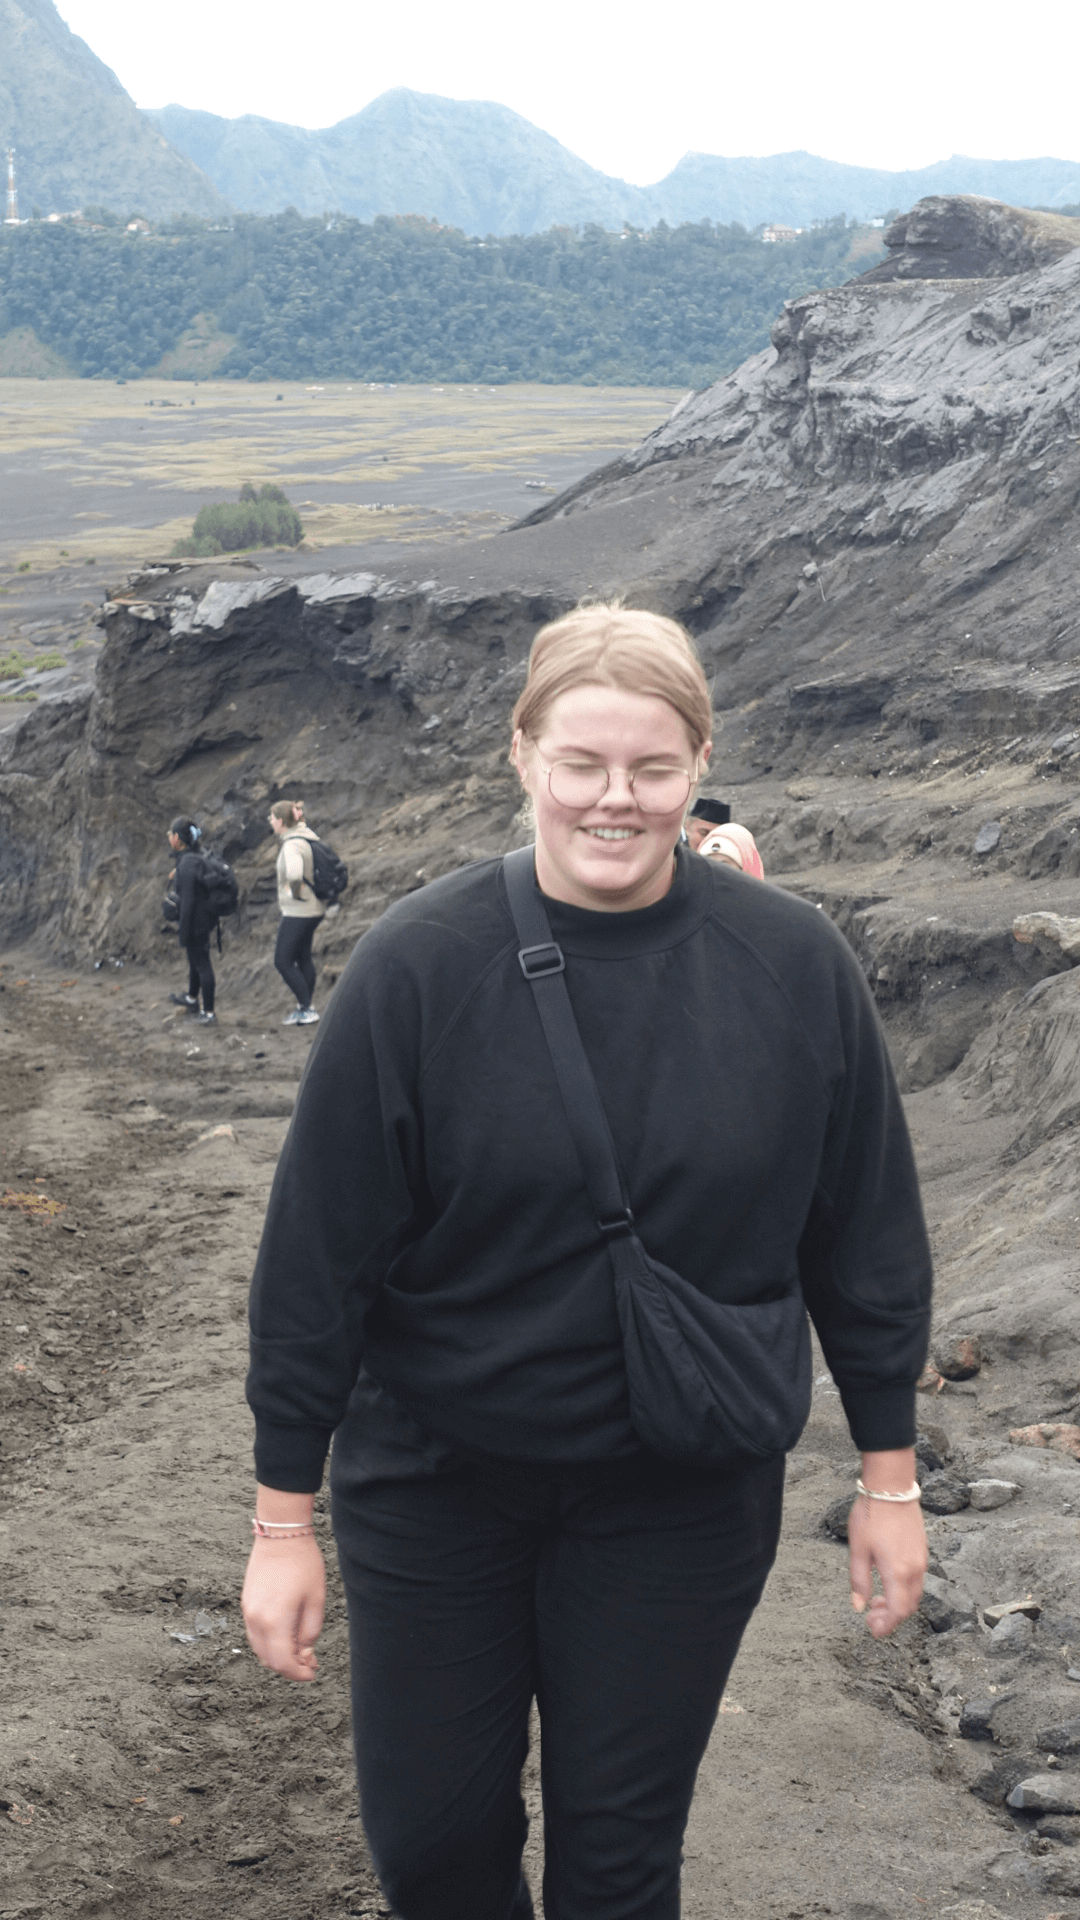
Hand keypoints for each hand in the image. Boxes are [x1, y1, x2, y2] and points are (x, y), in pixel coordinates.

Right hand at [242, 1536, 325, 1680]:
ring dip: (278, 1655)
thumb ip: (309, 1632)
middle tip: (310, 1662)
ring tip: (301, 1649)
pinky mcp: (246, 1603)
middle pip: (269, 1660)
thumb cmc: (303, 1564)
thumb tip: (303, 1653)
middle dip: (289, 1667)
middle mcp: (255, 1620)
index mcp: (274, 1621)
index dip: (298, 1673)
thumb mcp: (315, 1600)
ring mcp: (247, 1612)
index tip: (313, 1673)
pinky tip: (286, 1635)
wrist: (280, 1534)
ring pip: (260, 1649)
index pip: (283, 1662)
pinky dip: (269, 1642)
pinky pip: (255, 1634)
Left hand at [848, 1495, 926, 1637]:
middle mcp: (915, 1570)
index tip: (873, 1629)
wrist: (892, 1487)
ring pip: (914, 1594)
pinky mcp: (922, 1550)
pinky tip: (888, 1582)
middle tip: (871, 1617)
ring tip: (877, 1600)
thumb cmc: (872, 1515)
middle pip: (908, 1606)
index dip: (886, 1625)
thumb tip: (859, 1606)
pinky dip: (904, 1590)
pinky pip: (917, 1580)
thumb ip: (859, 1581)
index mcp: (899, 1572)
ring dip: (898, 1603)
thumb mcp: (858, 1550)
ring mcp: (921, 1560)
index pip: (898, 1612)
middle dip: (891, 1617)